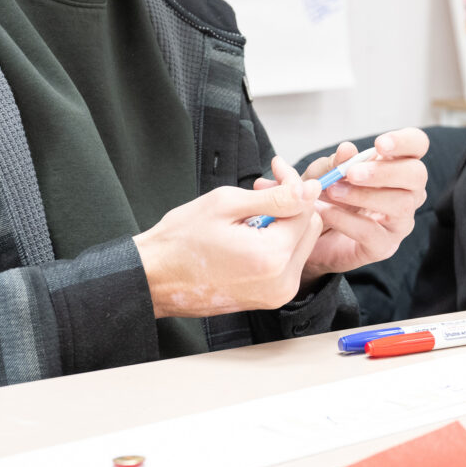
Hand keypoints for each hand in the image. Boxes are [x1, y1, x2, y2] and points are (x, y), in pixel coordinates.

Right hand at [133, 158, 323, 317]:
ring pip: (301, 244)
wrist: (155, 279)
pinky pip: (287, 262)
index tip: (274, 168)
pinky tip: (249, 235)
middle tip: (260, 190)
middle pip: (310, 228)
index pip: (306, 209)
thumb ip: (276, 197)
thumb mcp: (226, 204)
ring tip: (249, 215)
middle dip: (291, 204)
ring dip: (283, 223)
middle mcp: (281, 282)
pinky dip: (275, 243)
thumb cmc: (180, 241)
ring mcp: (276, 294)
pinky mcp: (269, 298)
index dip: (292, 184)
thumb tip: (310, 189)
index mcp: (272, 257)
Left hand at [257, 128, 429, 286]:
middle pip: (417, 175)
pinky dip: (346, 220)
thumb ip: (335, 162)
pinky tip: (324, 212)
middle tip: (352, 173)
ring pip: (401, 204)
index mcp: (396, 165)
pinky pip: (373, 233)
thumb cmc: (323, 196)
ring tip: (333, 191)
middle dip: (385, 171)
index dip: (405, 141)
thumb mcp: (321, 174)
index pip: (417, 145)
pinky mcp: (384, 247)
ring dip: (364, 195)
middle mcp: (407, 193)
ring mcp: (399, 222)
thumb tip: (347, 149)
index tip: (379, 145)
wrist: (308, 234)